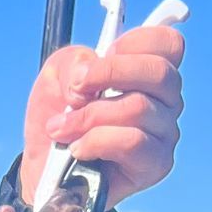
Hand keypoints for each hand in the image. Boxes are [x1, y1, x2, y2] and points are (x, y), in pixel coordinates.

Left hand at [18, 23, 184, 208]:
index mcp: (149, 72)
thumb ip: (73, 62)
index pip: (168, 43)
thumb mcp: (56, 76)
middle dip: (108, 74)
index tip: (101, 57)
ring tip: (62, 128)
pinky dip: (96, 141)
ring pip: (139, 108)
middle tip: (75, 91)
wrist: (43, 169)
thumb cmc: (59, 117)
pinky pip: (132, 142)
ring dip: (89, 116)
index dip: (134, 42)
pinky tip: (78, 149)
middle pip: (159, 72)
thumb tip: (86, 76)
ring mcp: (164, 133)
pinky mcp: (155, 164)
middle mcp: (165, 100)